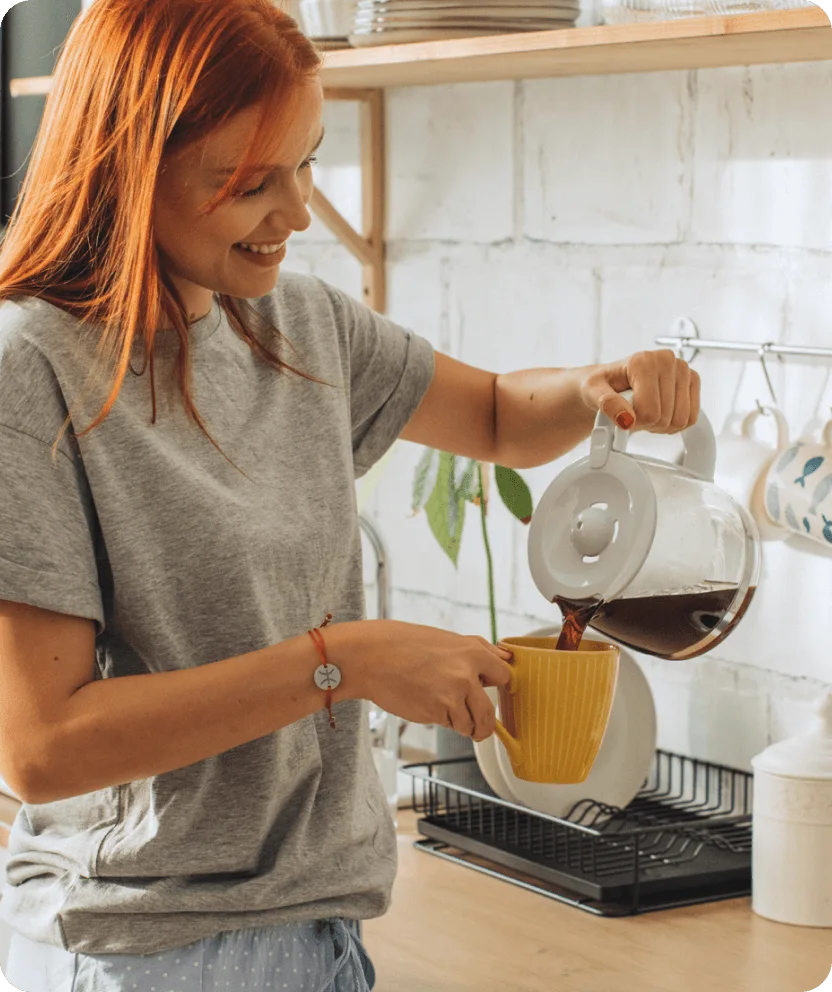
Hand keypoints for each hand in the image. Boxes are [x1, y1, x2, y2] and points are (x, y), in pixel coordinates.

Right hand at [330, 619, 512, 741]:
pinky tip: (426, 704)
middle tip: (475, 724)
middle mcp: (468, 672)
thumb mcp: (449, 639)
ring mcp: (453, 694)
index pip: (505, 677)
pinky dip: (442, 721)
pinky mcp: (437, 711)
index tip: (493, 694)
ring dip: (459, 723)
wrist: (372, 656)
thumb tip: (507, 659)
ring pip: (470, 724)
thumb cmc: (406, 645)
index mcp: (474, 651)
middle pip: (490, 712)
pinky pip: (450, 726)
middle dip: (483, 723)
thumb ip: (480, 651)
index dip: (498, 688)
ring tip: (439, 706)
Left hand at [579, 349, 700, 433]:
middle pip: (665, 418)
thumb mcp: (592, 392)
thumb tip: (626, 418)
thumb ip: (606, 404)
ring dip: (660, 425)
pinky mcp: (693, 380)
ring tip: (645, 411)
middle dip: (647, 424)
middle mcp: (667, 360)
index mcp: (643, 361)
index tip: (622, 414)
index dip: (634, 422)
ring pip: (680, 420)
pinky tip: (660, 412)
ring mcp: (683, 369)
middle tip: (633, 413)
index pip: (650, 412)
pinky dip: (674, 423)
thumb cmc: (601, 385)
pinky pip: (691, 418)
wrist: (609, 382)